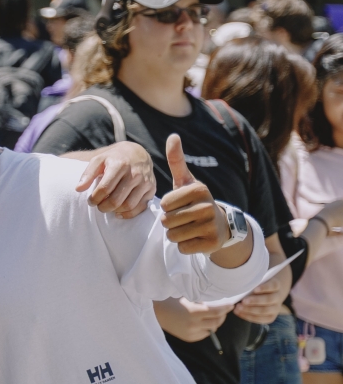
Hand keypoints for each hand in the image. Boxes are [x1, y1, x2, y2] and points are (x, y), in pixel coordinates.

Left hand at [76, 141, 156, 218]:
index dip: (94, 198)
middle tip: (98, 206)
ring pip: (128, 205)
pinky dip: (128, 214)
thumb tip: (78, 189)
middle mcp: (135, 174)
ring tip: (107, 207)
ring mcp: (145, 182)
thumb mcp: (98, 160)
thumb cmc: (114, 159)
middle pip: (116, 200)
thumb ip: (87, 174)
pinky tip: (119, 212)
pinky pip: (140, 208)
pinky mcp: (151, 189)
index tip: (90, 200)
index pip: (105, 189)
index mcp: (120, 165)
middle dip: (103, 207)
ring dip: (115, 210)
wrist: (137, 154)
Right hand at [154, 298, 231, 342]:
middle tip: (222, 310)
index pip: (216, 311)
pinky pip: (204, 334)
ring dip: (214, 322)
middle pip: (217, 322)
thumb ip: (202, 303)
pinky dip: (206, 328)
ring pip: (212, 329)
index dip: (225, 308)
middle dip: (221, 316)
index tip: (231, 305)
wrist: (155, 313)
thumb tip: (218, 305)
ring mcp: (191, 333)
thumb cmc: (171, 301)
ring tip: (211, 316)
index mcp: (193, 312)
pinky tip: (202, 322)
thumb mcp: (187, 299)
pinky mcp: (189, 338)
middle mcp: (193, 324)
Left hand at [159, 134, 228, 254]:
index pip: (164, 204)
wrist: (220, 226)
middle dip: (169, 221)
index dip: (167, 206)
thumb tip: (173, 135)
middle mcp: (208, 207)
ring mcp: (212, 226)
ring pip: (172, 235)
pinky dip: (184, 245)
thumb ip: (176, 160)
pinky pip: (182, 248)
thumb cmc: (195, 201)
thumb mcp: (185, 181)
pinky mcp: (212, 244)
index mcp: (200, 190)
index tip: (179, 204)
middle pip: (167, 220)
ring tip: (188, 227)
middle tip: (183, 218)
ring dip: (175, 234)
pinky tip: (195, 238)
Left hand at [233, 264, 290, 324]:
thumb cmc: (255, 285)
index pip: (273, 285)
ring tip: (238, 307)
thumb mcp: (254, 281)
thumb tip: (237, 285)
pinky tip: (238, 313)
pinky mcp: (271, 317)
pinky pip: (261, 319)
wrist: (265, 294)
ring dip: (250, 310)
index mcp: (276, 285)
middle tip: (243, 301)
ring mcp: (276, 308)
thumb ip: (250, 283)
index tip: (255, 289)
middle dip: (255, 301)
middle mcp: (278, 297)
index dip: (265, 287)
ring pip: (265, 310)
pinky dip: (249, 316)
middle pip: (269, 299)